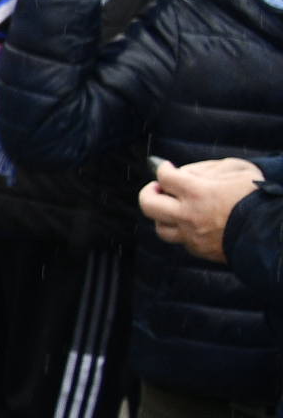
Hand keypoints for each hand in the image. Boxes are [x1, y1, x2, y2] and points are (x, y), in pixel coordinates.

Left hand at [141, 157, 265, 263]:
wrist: (274, 231)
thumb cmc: (259, 195)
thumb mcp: (237, 170)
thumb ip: (206, 169)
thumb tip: (180, 171)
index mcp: (197, 192)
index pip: (164, 177)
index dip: (161, 169)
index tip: (164, 168)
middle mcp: (188, 215)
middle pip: (148, 204)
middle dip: (148, 191)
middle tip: (159, 187)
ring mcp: (192, 236)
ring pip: (160, 227)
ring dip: (162, 214)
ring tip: (172, 206)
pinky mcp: (199, 250)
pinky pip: (180, 240)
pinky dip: (180, 229)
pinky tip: (192, 222)